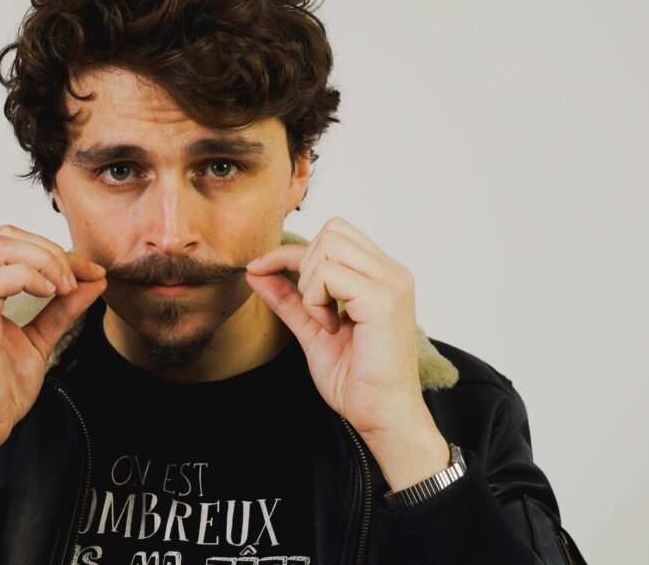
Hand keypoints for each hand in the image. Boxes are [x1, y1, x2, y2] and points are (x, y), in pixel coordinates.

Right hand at [0, 225, 105, 465]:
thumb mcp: (40, 339)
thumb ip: (62, 308)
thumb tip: (93, 281)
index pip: (12, 245)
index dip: (54, 251)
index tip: (89, 272)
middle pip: (6, 237)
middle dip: (51, 251)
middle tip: (75, 281)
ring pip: (0, 247)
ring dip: (43, 261)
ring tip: (64, 288)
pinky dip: (28, 276)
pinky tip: (49, 293)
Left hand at [245, 217, 428, 440]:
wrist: (383, 417)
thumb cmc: (357, 379)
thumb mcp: (312, 328)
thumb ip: (288, 297)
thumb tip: (256, 271)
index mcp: (382, 275)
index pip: (334, 233)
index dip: (292, 251)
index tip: (260, 269)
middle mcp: (392, 272)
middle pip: (331, 230)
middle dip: (304, 265)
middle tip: (313, 308)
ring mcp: (392, 283)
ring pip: (329, 245)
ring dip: (311, 284)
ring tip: (324, 320)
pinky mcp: (383, 299)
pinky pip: (330, 274)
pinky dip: (317, 300)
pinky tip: (332, 328)